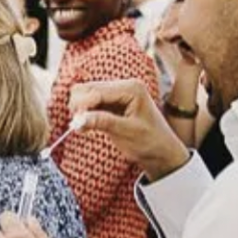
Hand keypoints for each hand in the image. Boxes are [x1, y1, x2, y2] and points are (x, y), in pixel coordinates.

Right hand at [67, 80, 189, 181]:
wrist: (161, 151)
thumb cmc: (150, 141)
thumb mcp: (127, 132)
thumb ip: (103, 122)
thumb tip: (78, 120)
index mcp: (131, 88)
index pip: (96, 90)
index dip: (82, 106)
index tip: (76, 124)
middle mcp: (123, 86)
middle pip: (87, 88)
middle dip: (79, 107)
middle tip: (79, 126)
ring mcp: (116, 93)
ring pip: (85, 94)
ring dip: (80, 111)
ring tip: (84, 127)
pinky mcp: (111, 102)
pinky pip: (89, 103)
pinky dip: (84, 114)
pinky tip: (87, 126)